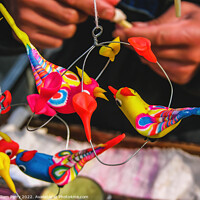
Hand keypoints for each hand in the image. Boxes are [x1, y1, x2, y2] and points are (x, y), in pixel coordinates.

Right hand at [4, 0, 118, 48]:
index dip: (95, 6)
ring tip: (57, 17)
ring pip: (67, 32)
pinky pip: (57, 43)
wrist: (16, 0)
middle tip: (69, 9)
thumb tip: (113, 4)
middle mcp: (30, 1)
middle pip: (72, 18)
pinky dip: (58, 36)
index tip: (112, 12)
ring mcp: (26, 20)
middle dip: (78, 15)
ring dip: (69, 27)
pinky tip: (49, 26)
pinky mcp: (26, 36)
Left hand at [113, 2, 199, 84]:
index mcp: (193, 34)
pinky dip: (150, 62)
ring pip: (153, 62)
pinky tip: (150, 54)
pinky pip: (157, 70)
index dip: (137, 35)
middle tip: (125, 36)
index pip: (158, 37)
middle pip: (152, 51)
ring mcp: (186, 68)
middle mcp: (191, 54)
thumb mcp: (182, 15)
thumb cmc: (198, 25)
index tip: (122, 33)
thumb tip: (135, 28)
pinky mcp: (181, 77)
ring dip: (141, 53)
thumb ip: (158, 22)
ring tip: (140, 44)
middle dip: (135, 43)